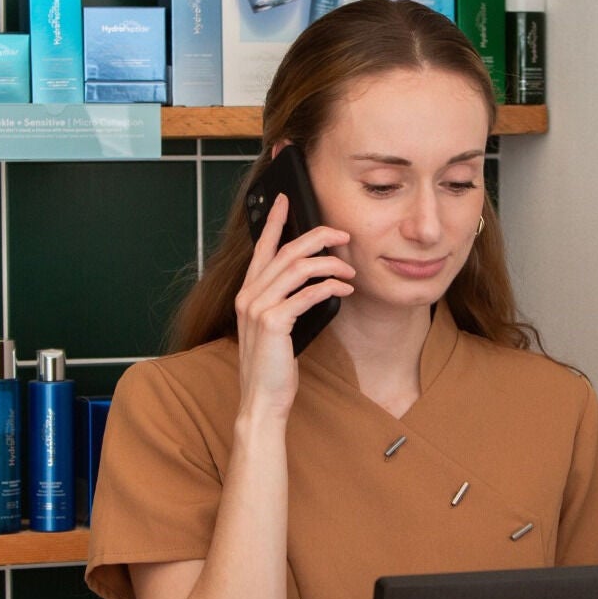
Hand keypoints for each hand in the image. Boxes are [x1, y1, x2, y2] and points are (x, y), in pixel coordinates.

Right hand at [233, 193, 353, 421]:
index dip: (274, 221)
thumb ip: (284, 300)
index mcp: (247, 293)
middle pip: (286, 251)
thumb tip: (314, 277)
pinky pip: (307, 293)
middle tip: (342, 235)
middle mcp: (248, 295)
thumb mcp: (275, 326)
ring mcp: (257, 307)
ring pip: (298, 267)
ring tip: (350, 269)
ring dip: (330, 264)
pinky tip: (345, 289)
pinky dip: (330, 287)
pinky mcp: (273, 322)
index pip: (262, 248)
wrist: (261, 399)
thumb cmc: (272, 365)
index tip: (286, 199)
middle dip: (317, 237)